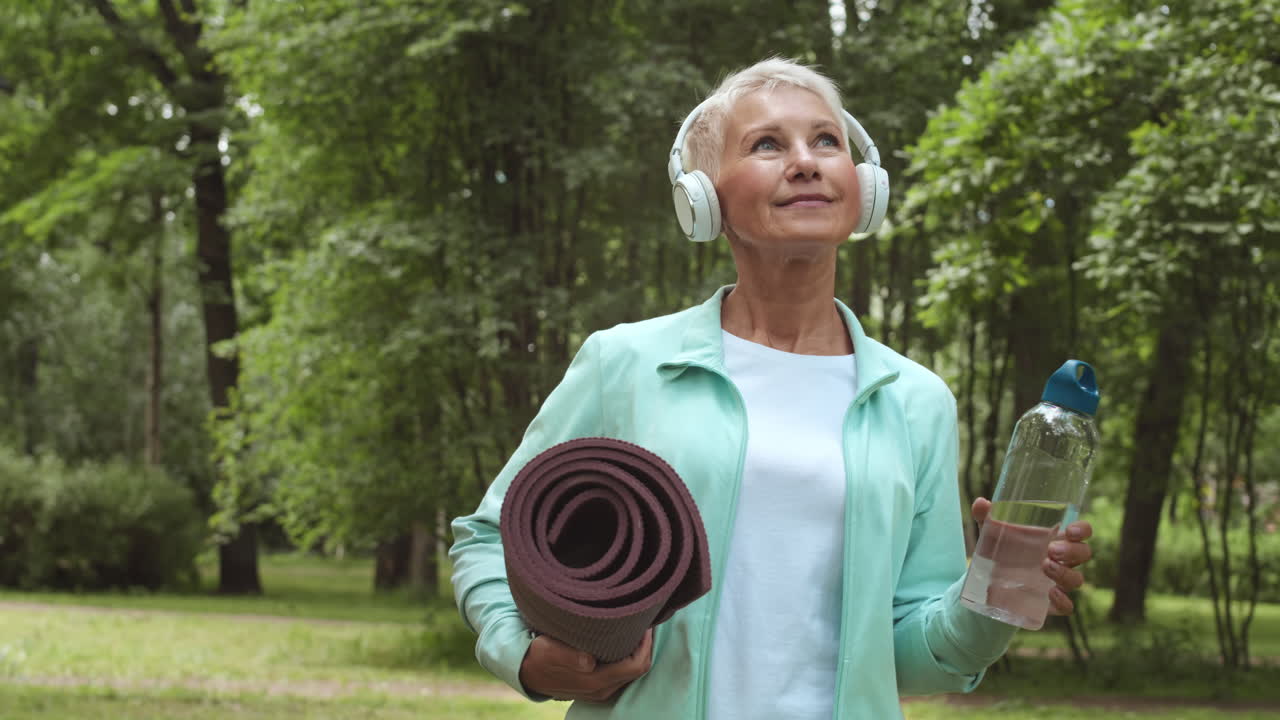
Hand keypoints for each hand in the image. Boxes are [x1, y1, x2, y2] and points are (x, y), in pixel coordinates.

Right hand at [518, 628, 652, 702]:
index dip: (645, 645)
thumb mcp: (548, 650)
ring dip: (636, 651)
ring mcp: (601, 690)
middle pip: (638, 669)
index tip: (644, 624)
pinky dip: (628, 657)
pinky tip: (622, 641)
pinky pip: (623, 673)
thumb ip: (569, 656)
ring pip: (631, 672)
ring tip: (634, 629)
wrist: (527, 672)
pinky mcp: (598, 687)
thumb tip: (589, 661)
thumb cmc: (539, 656)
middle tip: (642, 622)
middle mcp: (602, 689)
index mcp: (595, 680)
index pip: (636, 665)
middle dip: (644, 646)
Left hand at [971, 498, 1093, 615]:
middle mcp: (1062, 560)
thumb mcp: (991, 534)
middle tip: (1050, 550)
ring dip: (1065, 573)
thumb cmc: (1000, 552)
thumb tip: (980, 503)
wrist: (987, 585)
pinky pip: (1067, 606)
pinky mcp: (1050, 604)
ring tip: (1045, 566)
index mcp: (1054, 539)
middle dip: (1072, 551)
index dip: (1083, 530)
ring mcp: (1058, 583)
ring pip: (1077, 579)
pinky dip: (1064, 601)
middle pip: (1083, 554)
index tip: (1070, 531)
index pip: (1081, 532)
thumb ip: (987, 518)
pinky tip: (1051, 593)